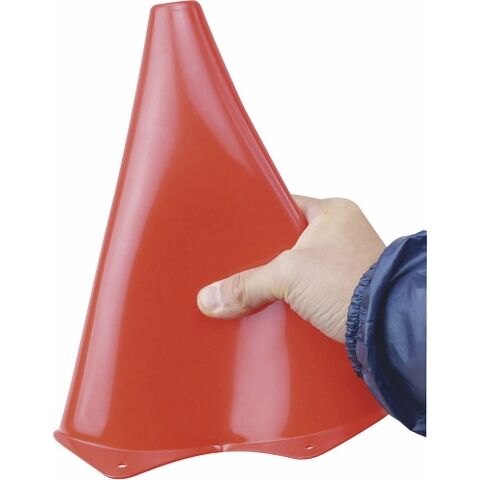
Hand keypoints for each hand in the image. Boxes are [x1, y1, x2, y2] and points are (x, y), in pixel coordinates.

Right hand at [196, 195, 385, 342]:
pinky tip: (274, 307)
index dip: (258, 216)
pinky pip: (307, 290)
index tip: (237, 228)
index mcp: (332, 213)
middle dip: (265, 257)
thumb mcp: (290, 275)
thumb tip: (213, 297)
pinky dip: (292, 299)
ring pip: (296, 269)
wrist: (388, 329)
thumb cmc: (355, 285)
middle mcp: (340, 235)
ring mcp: (342, 265)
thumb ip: (248, 283)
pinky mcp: (342, 292)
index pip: (284, 205)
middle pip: (286, 241)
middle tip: (240, 263)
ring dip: (278, 282)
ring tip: (252, 287)